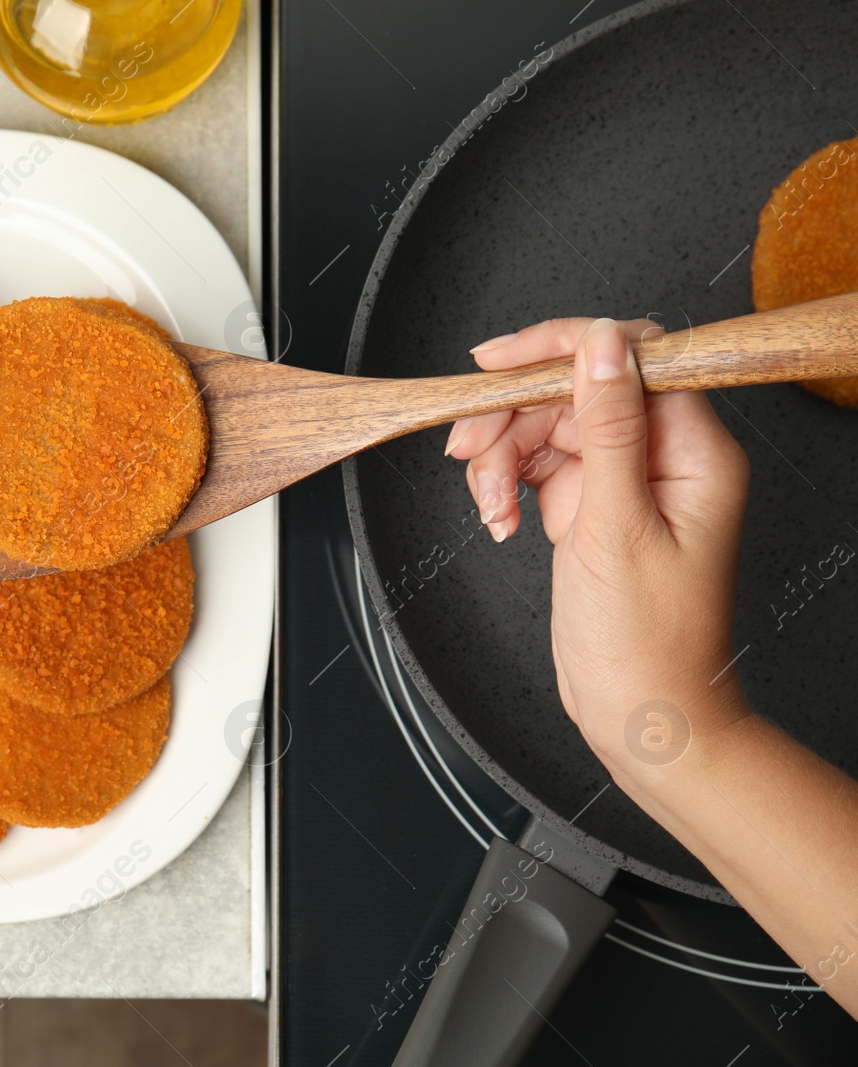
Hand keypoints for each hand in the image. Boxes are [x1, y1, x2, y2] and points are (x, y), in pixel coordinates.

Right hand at [445, 317, 753, 767]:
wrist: (640, 713)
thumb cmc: (648, 642)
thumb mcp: (616, 527)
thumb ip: (607, 427)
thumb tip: (601, 346)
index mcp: (694, 451)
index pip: (630, 358)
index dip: (561, 350)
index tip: (499, 364)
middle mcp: (662, 455)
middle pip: (575, 390)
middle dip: (514, 415)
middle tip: (469, 449)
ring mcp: (623, 479)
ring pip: (546, 426)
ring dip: (501, 455)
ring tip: (488, 503)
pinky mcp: (589, 504)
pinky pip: (535, 464)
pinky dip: (505, 483)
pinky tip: (499, 517)